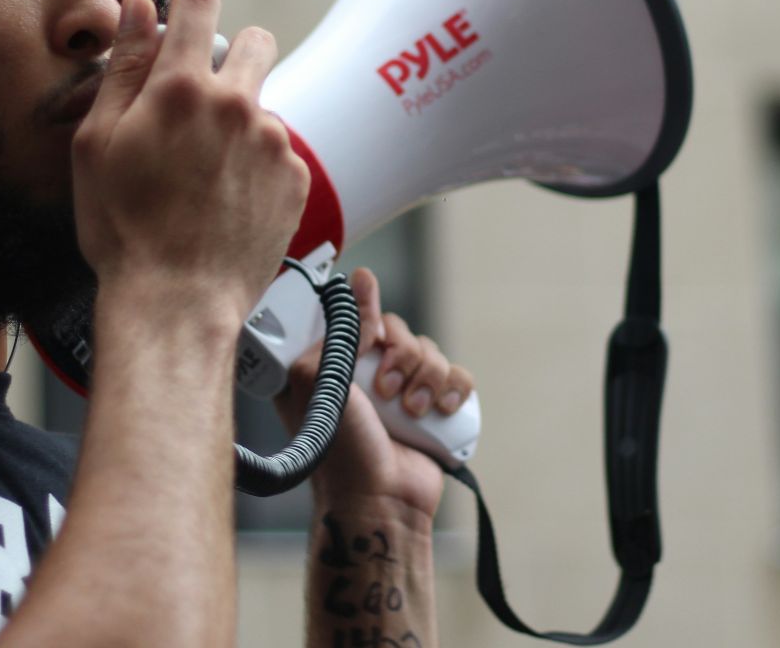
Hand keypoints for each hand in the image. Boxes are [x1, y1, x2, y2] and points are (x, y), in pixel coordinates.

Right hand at [71, 0, 307, 327]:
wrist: (177, 301)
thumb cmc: (125, 230)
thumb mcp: (97, 143)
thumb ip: (123, 67)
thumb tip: (137, 7)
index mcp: (182, 88)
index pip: (201, 3)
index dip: (187, 10)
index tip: (181, 31)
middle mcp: (237, 106)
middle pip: (256, 40)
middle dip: (232, 57)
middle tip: (203, 98)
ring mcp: (273, 142)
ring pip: (264, 103)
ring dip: (241, 121)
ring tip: (205, 170)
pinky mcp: (295, 177)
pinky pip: (279, 150)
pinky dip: (258, 164)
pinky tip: (227, 198)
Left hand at [277, 268, 475, 519]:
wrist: (380, 500)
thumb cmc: (340, 450)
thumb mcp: (321, 382)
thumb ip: (340, 329)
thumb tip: (362, 280)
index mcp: (331, 364)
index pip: (356, 315)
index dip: (368, 319)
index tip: (371, 337)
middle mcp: (366, 375)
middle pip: (399, 330)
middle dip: (400, 356)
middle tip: (386, 390)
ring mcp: (403, 390)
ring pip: (431, 352)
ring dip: (426, 378)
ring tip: (411, 412)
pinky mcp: (434, 407)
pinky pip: (458, 375)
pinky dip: (453, 389)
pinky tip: (439, 410)